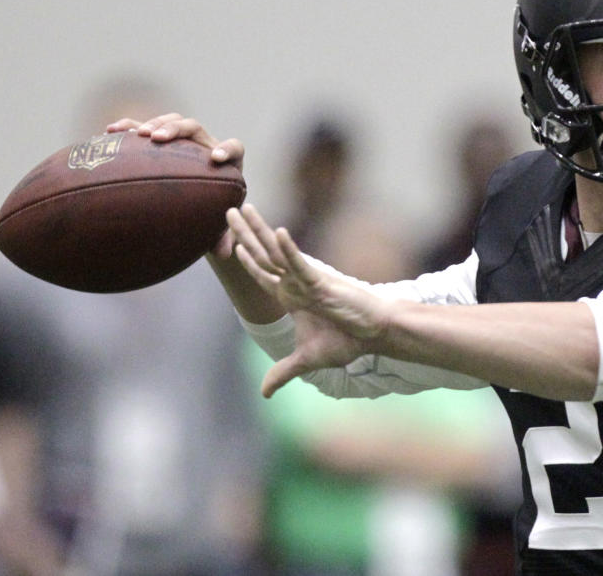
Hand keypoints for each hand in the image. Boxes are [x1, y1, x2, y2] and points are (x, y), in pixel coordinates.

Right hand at [107, 113, 244, 258]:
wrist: (195, 201)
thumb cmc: (210, 213)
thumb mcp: (216, 224)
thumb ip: (221, 235)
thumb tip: (223, 253)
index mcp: (227, 164)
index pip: (234, 148)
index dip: (227, 149)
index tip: (215, 158)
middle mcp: (205, 146)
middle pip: (194, 128)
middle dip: (176, 130)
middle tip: (159, 138)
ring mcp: (182, 141)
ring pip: (171, 121)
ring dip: (155, 124)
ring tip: (139, 135)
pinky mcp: (161, 140)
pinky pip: (144, 127)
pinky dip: (128, 126)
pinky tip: (110, 132)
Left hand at [227, 203, 392, 394]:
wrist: (374, 335)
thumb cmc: (347, 340)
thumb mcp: (307, 360)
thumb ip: (284, 372)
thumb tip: (264, 393)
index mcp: (291, 296)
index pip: (262, 273)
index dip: (245, 259)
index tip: (230, 242)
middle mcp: (296, 283)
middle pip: (262, 254)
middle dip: (244, 233)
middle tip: (227, 210)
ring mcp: (307, 280)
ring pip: (276, 252)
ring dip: (258, 230)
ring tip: (243, 207)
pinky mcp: (322, 283)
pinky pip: (301, 264)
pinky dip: (288, 249)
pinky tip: (277, 232)